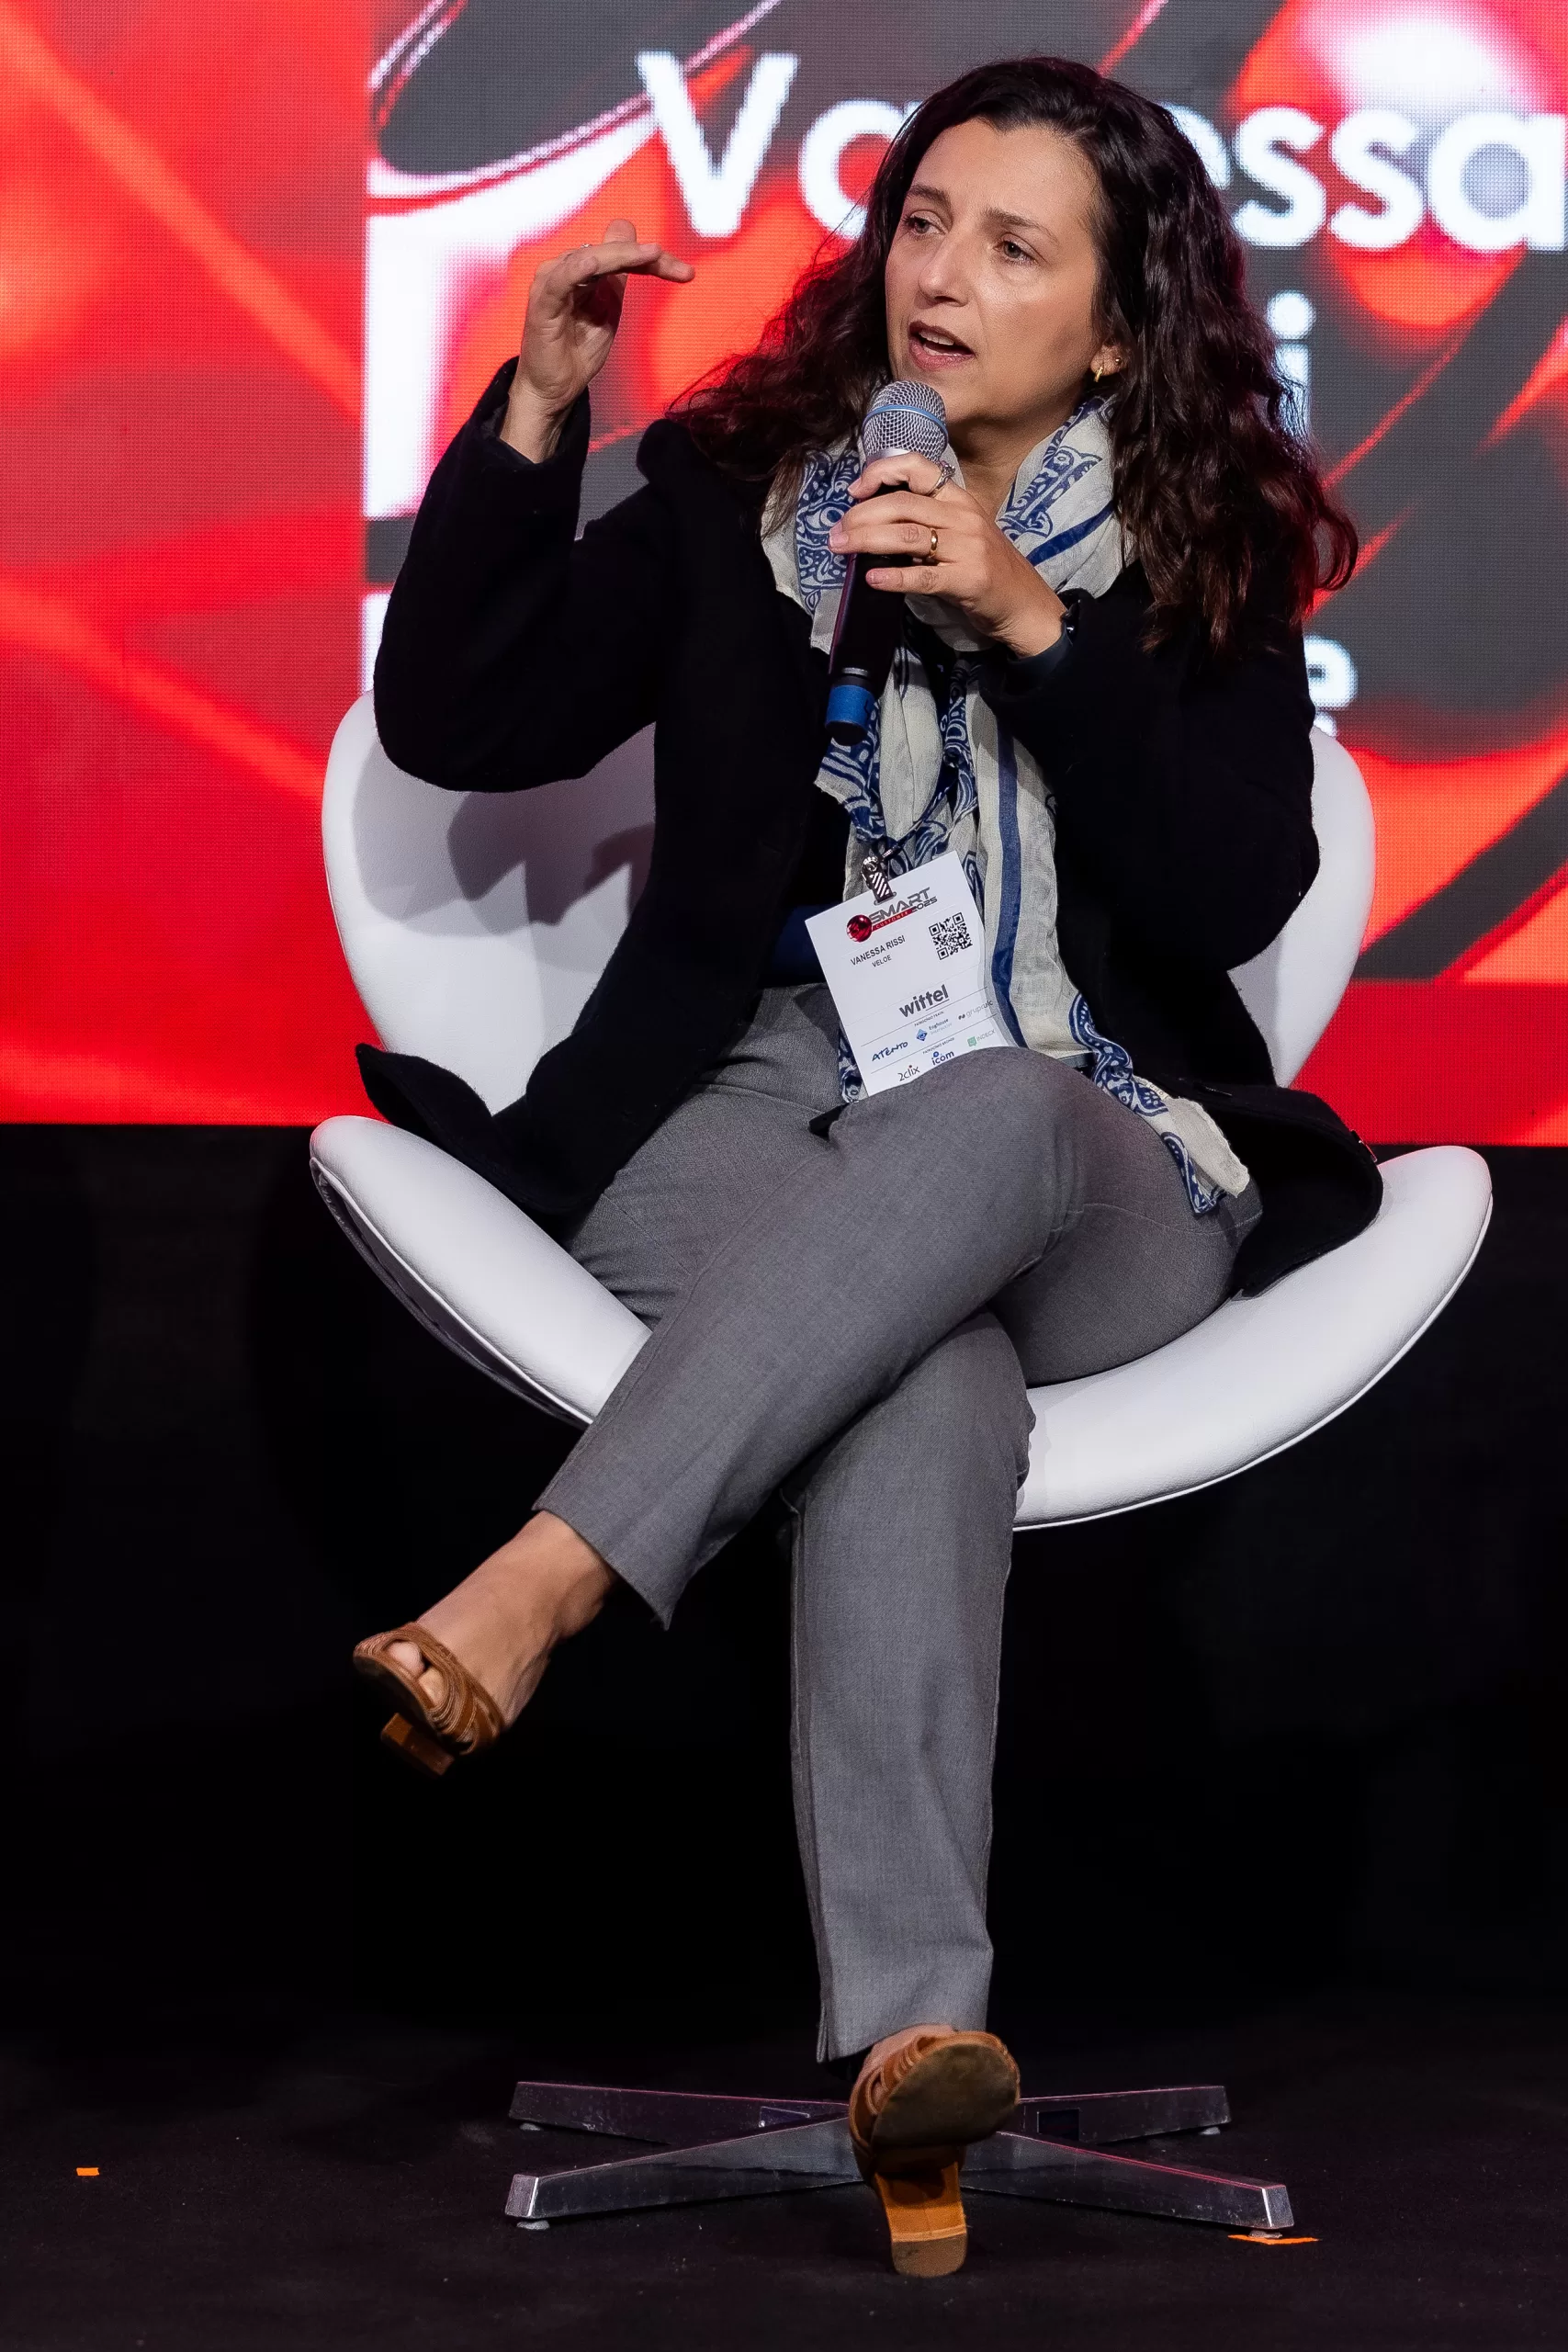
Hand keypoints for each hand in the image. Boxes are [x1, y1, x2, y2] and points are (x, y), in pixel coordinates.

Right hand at [501, 217, 693, 460]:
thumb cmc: (577, 353)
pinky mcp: (542, 303)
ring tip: (652, 255)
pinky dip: (580, 268)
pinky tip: (597, 263)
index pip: (621, 252)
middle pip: (610, 251)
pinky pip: (562, 279)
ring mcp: (552, 283)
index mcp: (583, 272)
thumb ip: (619, 283)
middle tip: (680, 269)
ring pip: (590, 257)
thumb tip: (641, 247)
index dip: (653, 259)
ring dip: (621, 254)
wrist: (553, 391)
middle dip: (646, 257)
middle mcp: (566, 270)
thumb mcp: (609, 313)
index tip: (686, 274)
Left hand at [827, 453, 1065, 658]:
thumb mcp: (959, 533)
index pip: (918, 467)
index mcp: (959, 499)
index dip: (882, 471)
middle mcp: (963, 516)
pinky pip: (924, 576)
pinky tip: (873, 579)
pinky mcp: (967, 580)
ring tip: (841, 548)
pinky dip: (895, 577)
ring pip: (908, 536)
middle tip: (835, 533)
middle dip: (862, 516)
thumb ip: (925, 522)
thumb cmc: (985, 567)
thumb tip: (872, 522)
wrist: (1023, 603)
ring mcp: (967, 548)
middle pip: (903, 505)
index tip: (856, 490)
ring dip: (868, 541)